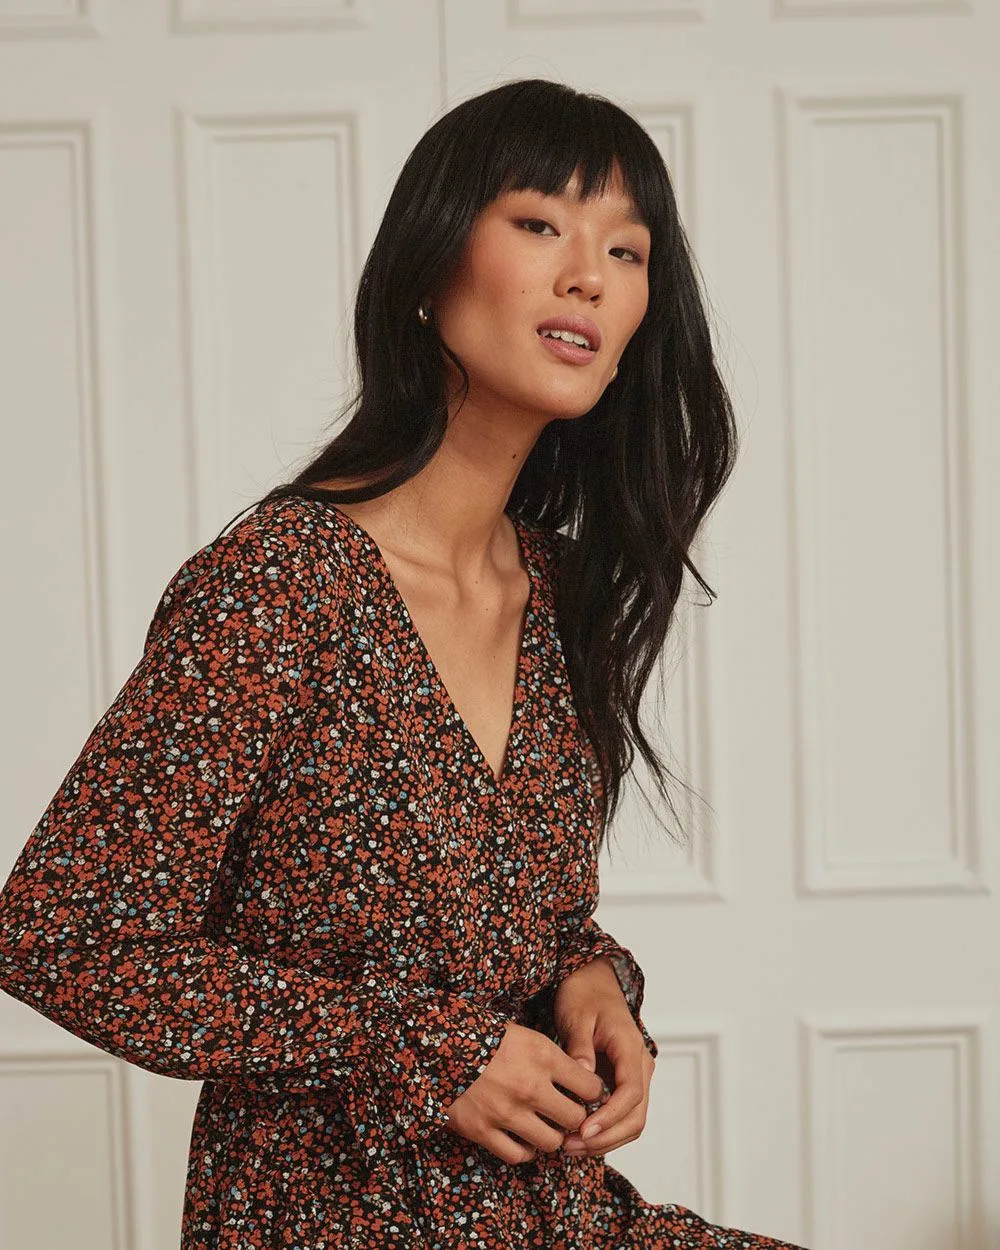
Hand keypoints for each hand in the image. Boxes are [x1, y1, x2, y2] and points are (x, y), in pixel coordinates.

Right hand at [442, 1019, 606, 1165]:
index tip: (585, 1094)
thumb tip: (583, 1078)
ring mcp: (506, 1112)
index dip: (592, 1093)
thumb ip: (552, 1056)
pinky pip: (518, 1155)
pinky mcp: (482, 1130)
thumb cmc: (481, 1034)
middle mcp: (529, 1086)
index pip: (591, 1086)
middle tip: (565, 1113)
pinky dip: (524, 1151)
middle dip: (574, 1118)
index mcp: (542, 1054)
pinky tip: (521, 1138)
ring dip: (551, 1136)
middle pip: (575, 1119)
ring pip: (551, 1142)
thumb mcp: (523, 1033)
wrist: (433, 1041)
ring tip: (543, 1126)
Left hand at [553, 957, 654, 1157]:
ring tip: (569, 1146)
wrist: (593, 982)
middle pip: (636, 1115)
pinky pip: (621, 1114)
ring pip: (632, 1120)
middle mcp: (640, 1065)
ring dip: (605, 1139)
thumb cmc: (584, 994)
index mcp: (631, 1047)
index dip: (609, 1117)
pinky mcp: (624, 1082)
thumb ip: (580, 1045)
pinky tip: (576, 1136)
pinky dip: (604, 1130)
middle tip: (570, 1146)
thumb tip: (584, 1075)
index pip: (631, 1093)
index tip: (583, 1130)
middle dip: (606, 1137)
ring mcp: (635, 1075)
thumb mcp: (577, 1014)